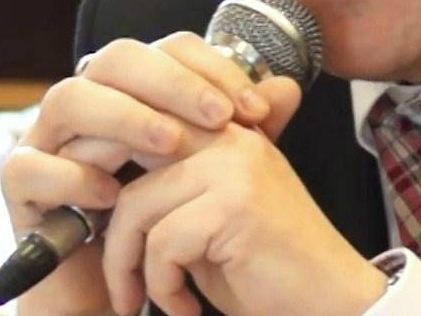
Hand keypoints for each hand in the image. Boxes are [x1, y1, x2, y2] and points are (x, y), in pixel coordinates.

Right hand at [0, 32, 303, 314]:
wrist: (120, 290)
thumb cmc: (167, 219)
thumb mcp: (216, 170)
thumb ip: (247, 130)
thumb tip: (288, 87)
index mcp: (133, 90)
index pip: (167, 48)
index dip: (212, 68)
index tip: (255, 109)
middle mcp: (88, 103)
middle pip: (115, 58)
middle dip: (171, 82)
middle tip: (217, 117)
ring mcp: (47, 140)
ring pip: (68, 99)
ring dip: (125, 117)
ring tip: (170, 146)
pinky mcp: (19, 188)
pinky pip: (30, 166)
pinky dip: (71, 174)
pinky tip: (111, 194)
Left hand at [101, 122, 386, 315]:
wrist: (329, 302)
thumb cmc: (266, 269)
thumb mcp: (211, 215)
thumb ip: (170, 186)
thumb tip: (94, 178)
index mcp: (224, 131)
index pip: (142, 122)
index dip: (104, 165)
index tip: (91, 215)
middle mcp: (230, 137)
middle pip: (128, 159)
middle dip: (107, 223)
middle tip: (114, 276)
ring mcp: (234, 168)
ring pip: (135, 207)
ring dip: (129, 266)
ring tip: (147, 299)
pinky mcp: (234, 206)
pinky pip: (161, 245)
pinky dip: (162, 288)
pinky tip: (186, 307)